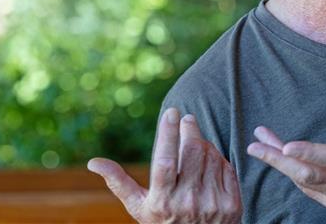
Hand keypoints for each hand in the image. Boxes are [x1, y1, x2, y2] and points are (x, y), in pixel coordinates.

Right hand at [88, 108, 241, 223]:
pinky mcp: (232, 204)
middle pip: (193, 151)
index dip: (168, 133)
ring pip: (211, 156)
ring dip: (204, 142)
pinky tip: (210, 159)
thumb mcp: (139, 206)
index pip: (165, 161)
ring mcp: (212, 204)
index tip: (171, 112)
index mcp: (162, 201)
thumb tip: (94, 162)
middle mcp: (187, 203)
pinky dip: (218, 157)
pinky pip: (226, 166)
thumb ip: (119, 182)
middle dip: (190, 129)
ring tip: (196, 143)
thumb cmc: (163, 222)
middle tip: (187, 118)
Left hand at [246, 69, 325, 214]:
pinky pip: (308, 189)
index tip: (286, 144)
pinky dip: (293, 174)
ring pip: (303, 182)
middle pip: (306, 174)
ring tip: (260, 146)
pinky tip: (281, 158)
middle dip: (277, 159)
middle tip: (254, 146)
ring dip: (280, 163)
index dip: (309, 152)